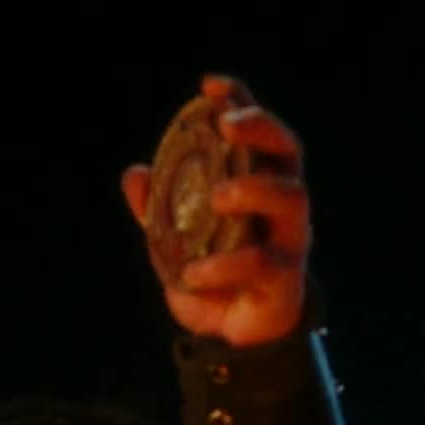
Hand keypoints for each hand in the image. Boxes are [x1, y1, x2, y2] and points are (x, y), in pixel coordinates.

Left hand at [123, 74, 310, 347]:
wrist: (230, 341)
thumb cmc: (212, 276)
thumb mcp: (173, 241)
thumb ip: (156, 209)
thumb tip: (133, 174)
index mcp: (256, 183)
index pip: (256, 131)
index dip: (239, 101)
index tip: (210, 84)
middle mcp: (280, 203)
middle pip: (288, 149)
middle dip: (261, 128)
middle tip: (228, 125)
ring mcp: (288, 238)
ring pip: (291, 197)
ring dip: (254, 189)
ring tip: (218, 197)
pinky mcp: (285, 278)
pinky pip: (263, 262)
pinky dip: (226, 265)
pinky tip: (194, 273)